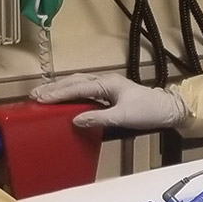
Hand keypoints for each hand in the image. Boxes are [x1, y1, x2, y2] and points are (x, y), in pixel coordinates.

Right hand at [30, 72, 188, 129]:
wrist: (168, 110)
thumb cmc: (149, 111)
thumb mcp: (124, 117)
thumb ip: (99, 118)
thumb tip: (76, 121)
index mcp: (107, 83)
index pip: (77, 88)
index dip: (58, 93)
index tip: (41, 98)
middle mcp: (104, 81)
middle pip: (74, 82)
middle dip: (54, 88)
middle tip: (34, 96)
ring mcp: (106, 86)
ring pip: (78, 85)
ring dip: (61, 90)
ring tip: (43, 96)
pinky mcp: (109, 94)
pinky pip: (85, 92)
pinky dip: (71, 95)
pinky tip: (63, 102)